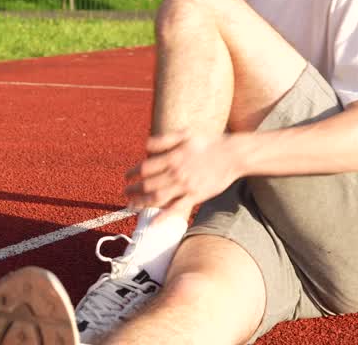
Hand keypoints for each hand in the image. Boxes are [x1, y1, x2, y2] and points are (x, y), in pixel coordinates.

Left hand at [123, 131, 241, 216]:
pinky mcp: (196, 196)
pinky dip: (163, 217)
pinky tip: (153, 222)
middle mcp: (176, 173)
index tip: (126, 177)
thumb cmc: (208, 143)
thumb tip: (145, 146)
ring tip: (132, 205)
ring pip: (157, 198)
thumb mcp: (185, 134)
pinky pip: (176, 209)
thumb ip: (163, 140)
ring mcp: (185, 186)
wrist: (232, 155)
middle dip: (133, 190)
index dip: (132, 173)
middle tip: (125, 193)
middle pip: (147, 184)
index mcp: (172, 157)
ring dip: (141, 203)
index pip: (145, 168)